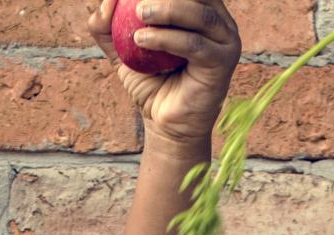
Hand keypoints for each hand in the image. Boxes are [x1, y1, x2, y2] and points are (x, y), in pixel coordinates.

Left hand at [90, 0, 241, 155]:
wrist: (167, 124)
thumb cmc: (150, 83)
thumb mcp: (122, 51)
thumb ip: (108, 27)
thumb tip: (106, 2)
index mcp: (202, 11)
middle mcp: (220, 22)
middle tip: (138, 0)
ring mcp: (226, 42)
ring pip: (199, 15)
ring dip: (167, 9)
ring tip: (138, 15)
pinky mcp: (223, 64)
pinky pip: (194, 45)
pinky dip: (166, 38)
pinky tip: (141, 39)